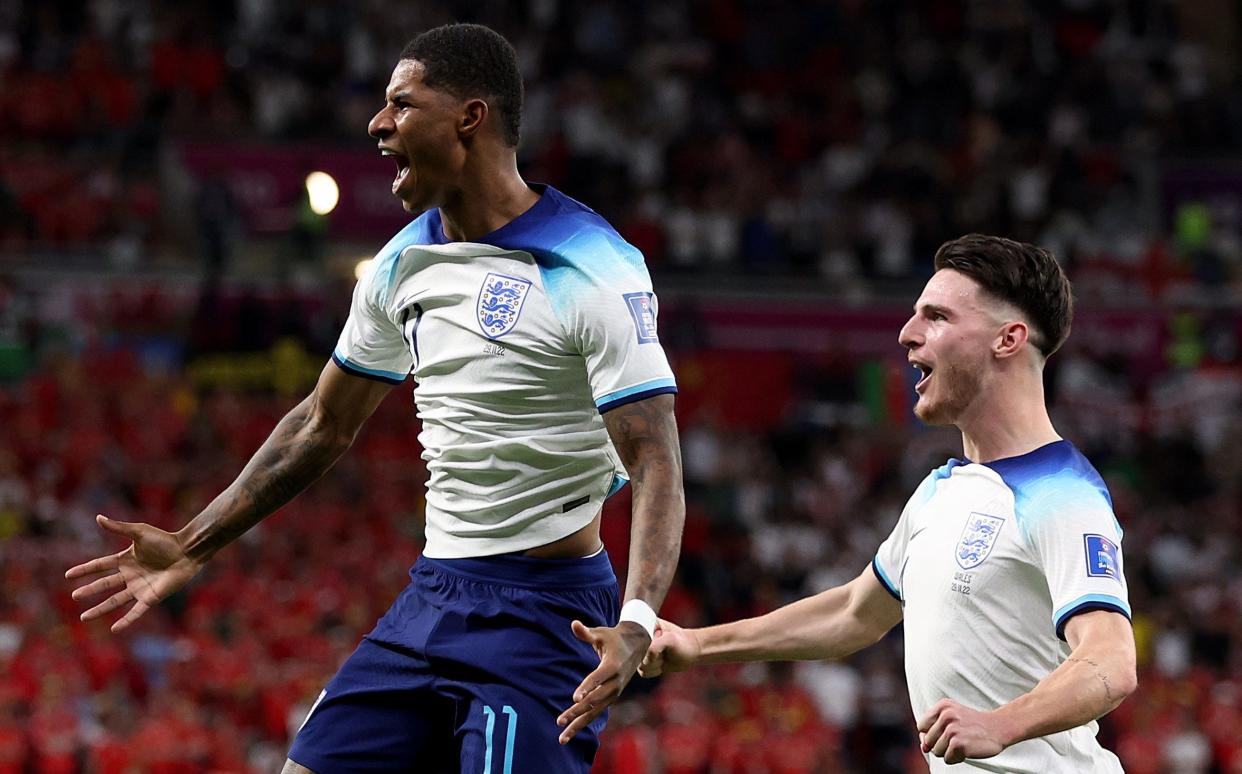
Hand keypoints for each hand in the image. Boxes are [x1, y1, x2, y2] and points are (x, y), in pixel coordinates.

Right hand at [66, 514, 203, 632]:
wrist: (187, 551)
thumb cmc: (165, 540)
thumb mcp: (139, 532)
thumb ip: (119, 528)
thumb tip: (98, 517)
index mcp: (126, 559)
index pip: (100, 565)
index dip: (85, 570)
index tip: (68, 575)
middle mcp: (130, 575)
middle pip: (105, 585)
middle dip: (89, 591)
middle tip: (74, 596)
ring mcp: (139, 588)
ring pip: (115, 601)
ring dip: (100, 609)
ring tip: (84, 618)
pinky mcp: (151, 597)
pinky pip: (136, 612)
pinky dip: (126, 621)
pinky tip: (115, 629)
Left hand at [556, 620, 648, 743]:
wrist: (636, 646)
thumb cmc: (613, 637)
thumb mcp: (601, 633)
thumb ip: (586, 632)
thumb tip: (573, 623)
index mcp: (612, 665)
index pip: (598, 678)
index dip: (586, 687)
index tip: (574, 698)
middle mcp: (615, 682)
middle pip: (595, 699)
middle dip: (577, 711)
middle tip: (560, 721)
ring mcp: (615, 691)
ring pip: (595, 711)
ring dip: (578, 724)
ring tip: (562, 738)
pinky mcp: (612, 696)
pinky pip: (597, 712)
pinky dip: (584, 722)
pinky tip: (571, 731)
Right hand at [638, 617, 700, 677]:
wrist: (692, 651)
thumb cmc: (682, 642)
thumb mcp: (670, 640)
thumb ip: (654, 648)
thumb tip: (644, 662)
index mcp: (643, 626)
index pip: (631, 639)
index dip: (645, 645)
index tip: (660, 640)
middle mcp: (639, 639)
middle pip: (635, 655)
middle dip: (652, 657)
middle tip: (664, 650)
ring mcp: (641, 651)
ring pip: (640, 666)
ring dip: (655, 664)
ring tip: (664, 656)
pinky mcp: (645, 663)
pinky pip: (644, 672)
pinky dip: (655, 670)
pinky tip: (663, 663)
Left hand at [917, 699, 1009, 764]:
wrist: (999, 727)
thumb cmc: (973, 725)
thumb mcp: (952, 717)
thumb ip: (934, 730)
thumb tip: (923, 748)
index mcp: (942, 706)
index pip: (921, 726)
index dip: (929, 734)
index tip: (942, 735)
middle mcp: (946, 716)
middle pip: (927, 741)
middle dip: (940, 745)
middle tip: (957, 739)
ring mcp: (952, 730)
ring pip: (936, 751)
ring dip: (949, 752)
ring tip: (962, 743)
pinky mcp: (959, 744)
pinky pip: (947, 759)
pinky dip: (956, 758)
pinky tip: (967, 750)